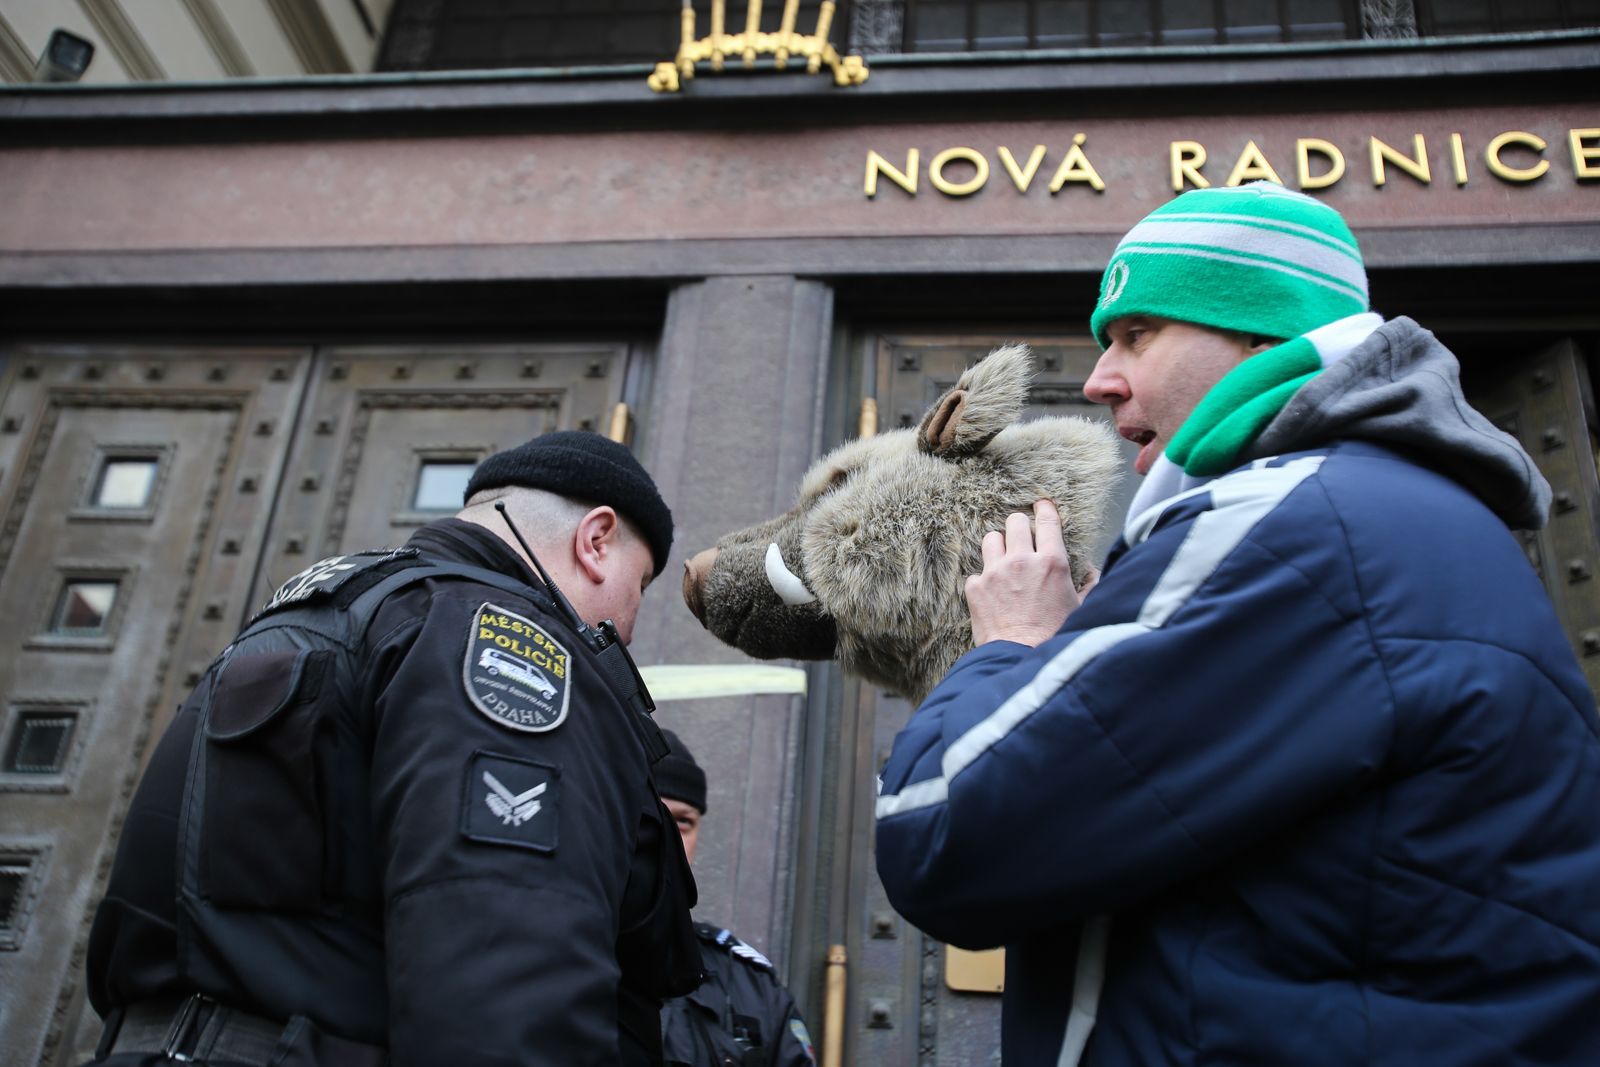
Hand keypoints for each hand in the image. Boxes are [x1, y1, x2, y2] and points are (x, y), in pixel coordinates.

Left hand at [965, 500, 1093, 646]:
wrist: (1022, 658)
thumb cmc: (1055, 636)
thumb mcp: (1081, 608)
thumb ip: (1089, 584)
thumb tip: (1092, 572)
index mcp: (1052, 563)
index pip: (1047, 520)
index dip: (1044, 509)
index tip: (1041, 506)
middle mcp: (1022, 561)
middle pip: (1014, 521)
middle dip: (1018, 528)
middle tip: (1021, 542)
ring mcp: (996, 572)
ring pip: (991, 539)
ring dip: (998, 548)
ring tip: (1004, 564)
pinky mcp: (976, 587)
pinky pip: (976, 573)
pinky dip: (983, 582)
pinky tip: (992, 596)